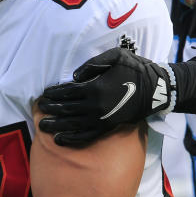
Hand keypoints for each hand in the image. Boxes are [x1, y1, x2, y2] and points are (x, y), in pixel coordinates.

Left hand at [37, 48, 171, 146]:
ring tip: (42, 127)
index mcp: (95, 88)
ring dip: (56, 126)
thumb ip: (92, 64)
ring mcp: (101, 119)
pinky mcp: (108, 128)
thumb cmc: (136, 69)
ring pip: (72, 125)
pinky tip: (60, 140)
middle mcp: (95, 106)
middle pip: (66, 110)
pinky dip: (72, 139)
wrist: (156, 90)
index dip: (53, 94)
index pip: (67, 92)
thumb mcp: (116, 56)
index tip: (44, 94)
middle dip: (51, 110)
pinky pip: (86, 137)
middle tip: (39, 109)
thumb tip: (74, 76)